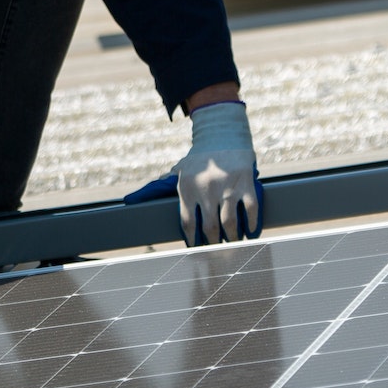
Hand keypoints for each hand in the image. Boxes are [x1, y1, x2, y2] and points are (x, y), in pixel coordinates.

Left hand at [125, 100, 262, 244]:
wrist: (223, 135)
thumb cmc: (200, 158)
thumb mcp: (180, 170)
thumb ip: (163, 184)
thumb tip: (136, 196)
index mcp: (188, 188)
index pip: (188, 224)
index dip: (193, 241)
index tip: (197, 250)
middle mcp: (206, 189)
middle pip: (209, 228)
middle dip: (213, 244)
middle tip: (217, 252)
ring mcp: (228, 187)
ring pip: (229, 223)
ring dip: (232, 238)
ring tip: (232, 244)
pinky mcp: (246, 183)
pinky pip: (250, 210)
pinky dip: (251, 224)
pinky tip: (250, 232)